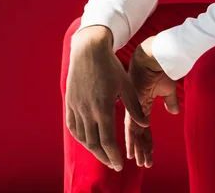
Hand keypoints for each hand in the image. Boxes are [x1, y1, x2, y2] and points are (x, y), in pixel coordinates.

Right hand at [66, 29, 149, 171]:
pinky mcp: (69, 102)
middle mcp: (87, 110)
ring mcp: (76, 106)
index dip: (114, 156)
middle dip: (104, 158)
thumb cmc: (111, 66)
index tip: (120, 165)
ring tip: (103, 155)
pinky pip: (72, 126)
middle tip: (113, 165)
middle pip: (93, 144)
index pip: (107, 141)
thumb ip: (134, 107)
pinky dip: (80, 137)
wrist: (89, 50)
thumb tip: (145, 124)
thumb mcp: (126, 85)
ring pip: (82, 137)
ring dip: (92, 150)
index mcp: (103, 107)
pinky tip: (87, 141)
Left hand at [125, 36, 179, 168]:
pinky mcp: (132, 103)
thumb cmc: (162, 68)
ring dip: (137, 148)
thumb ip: (169, 101)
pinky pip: (130, 124)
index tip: (149, 155)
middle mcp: (135, 106)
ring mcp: (132, 105)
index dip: (147, 141)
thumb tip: (173, 112)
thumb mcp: (168, 89)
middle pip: (137, 133)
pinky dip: (133, 139)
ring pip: (133, 132)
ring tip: (140, 162)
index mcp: (143, 102)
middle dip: (141, 149)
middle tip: (143, 164)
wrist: (156, 56)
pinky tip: (134, 150)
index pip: (144, 127)